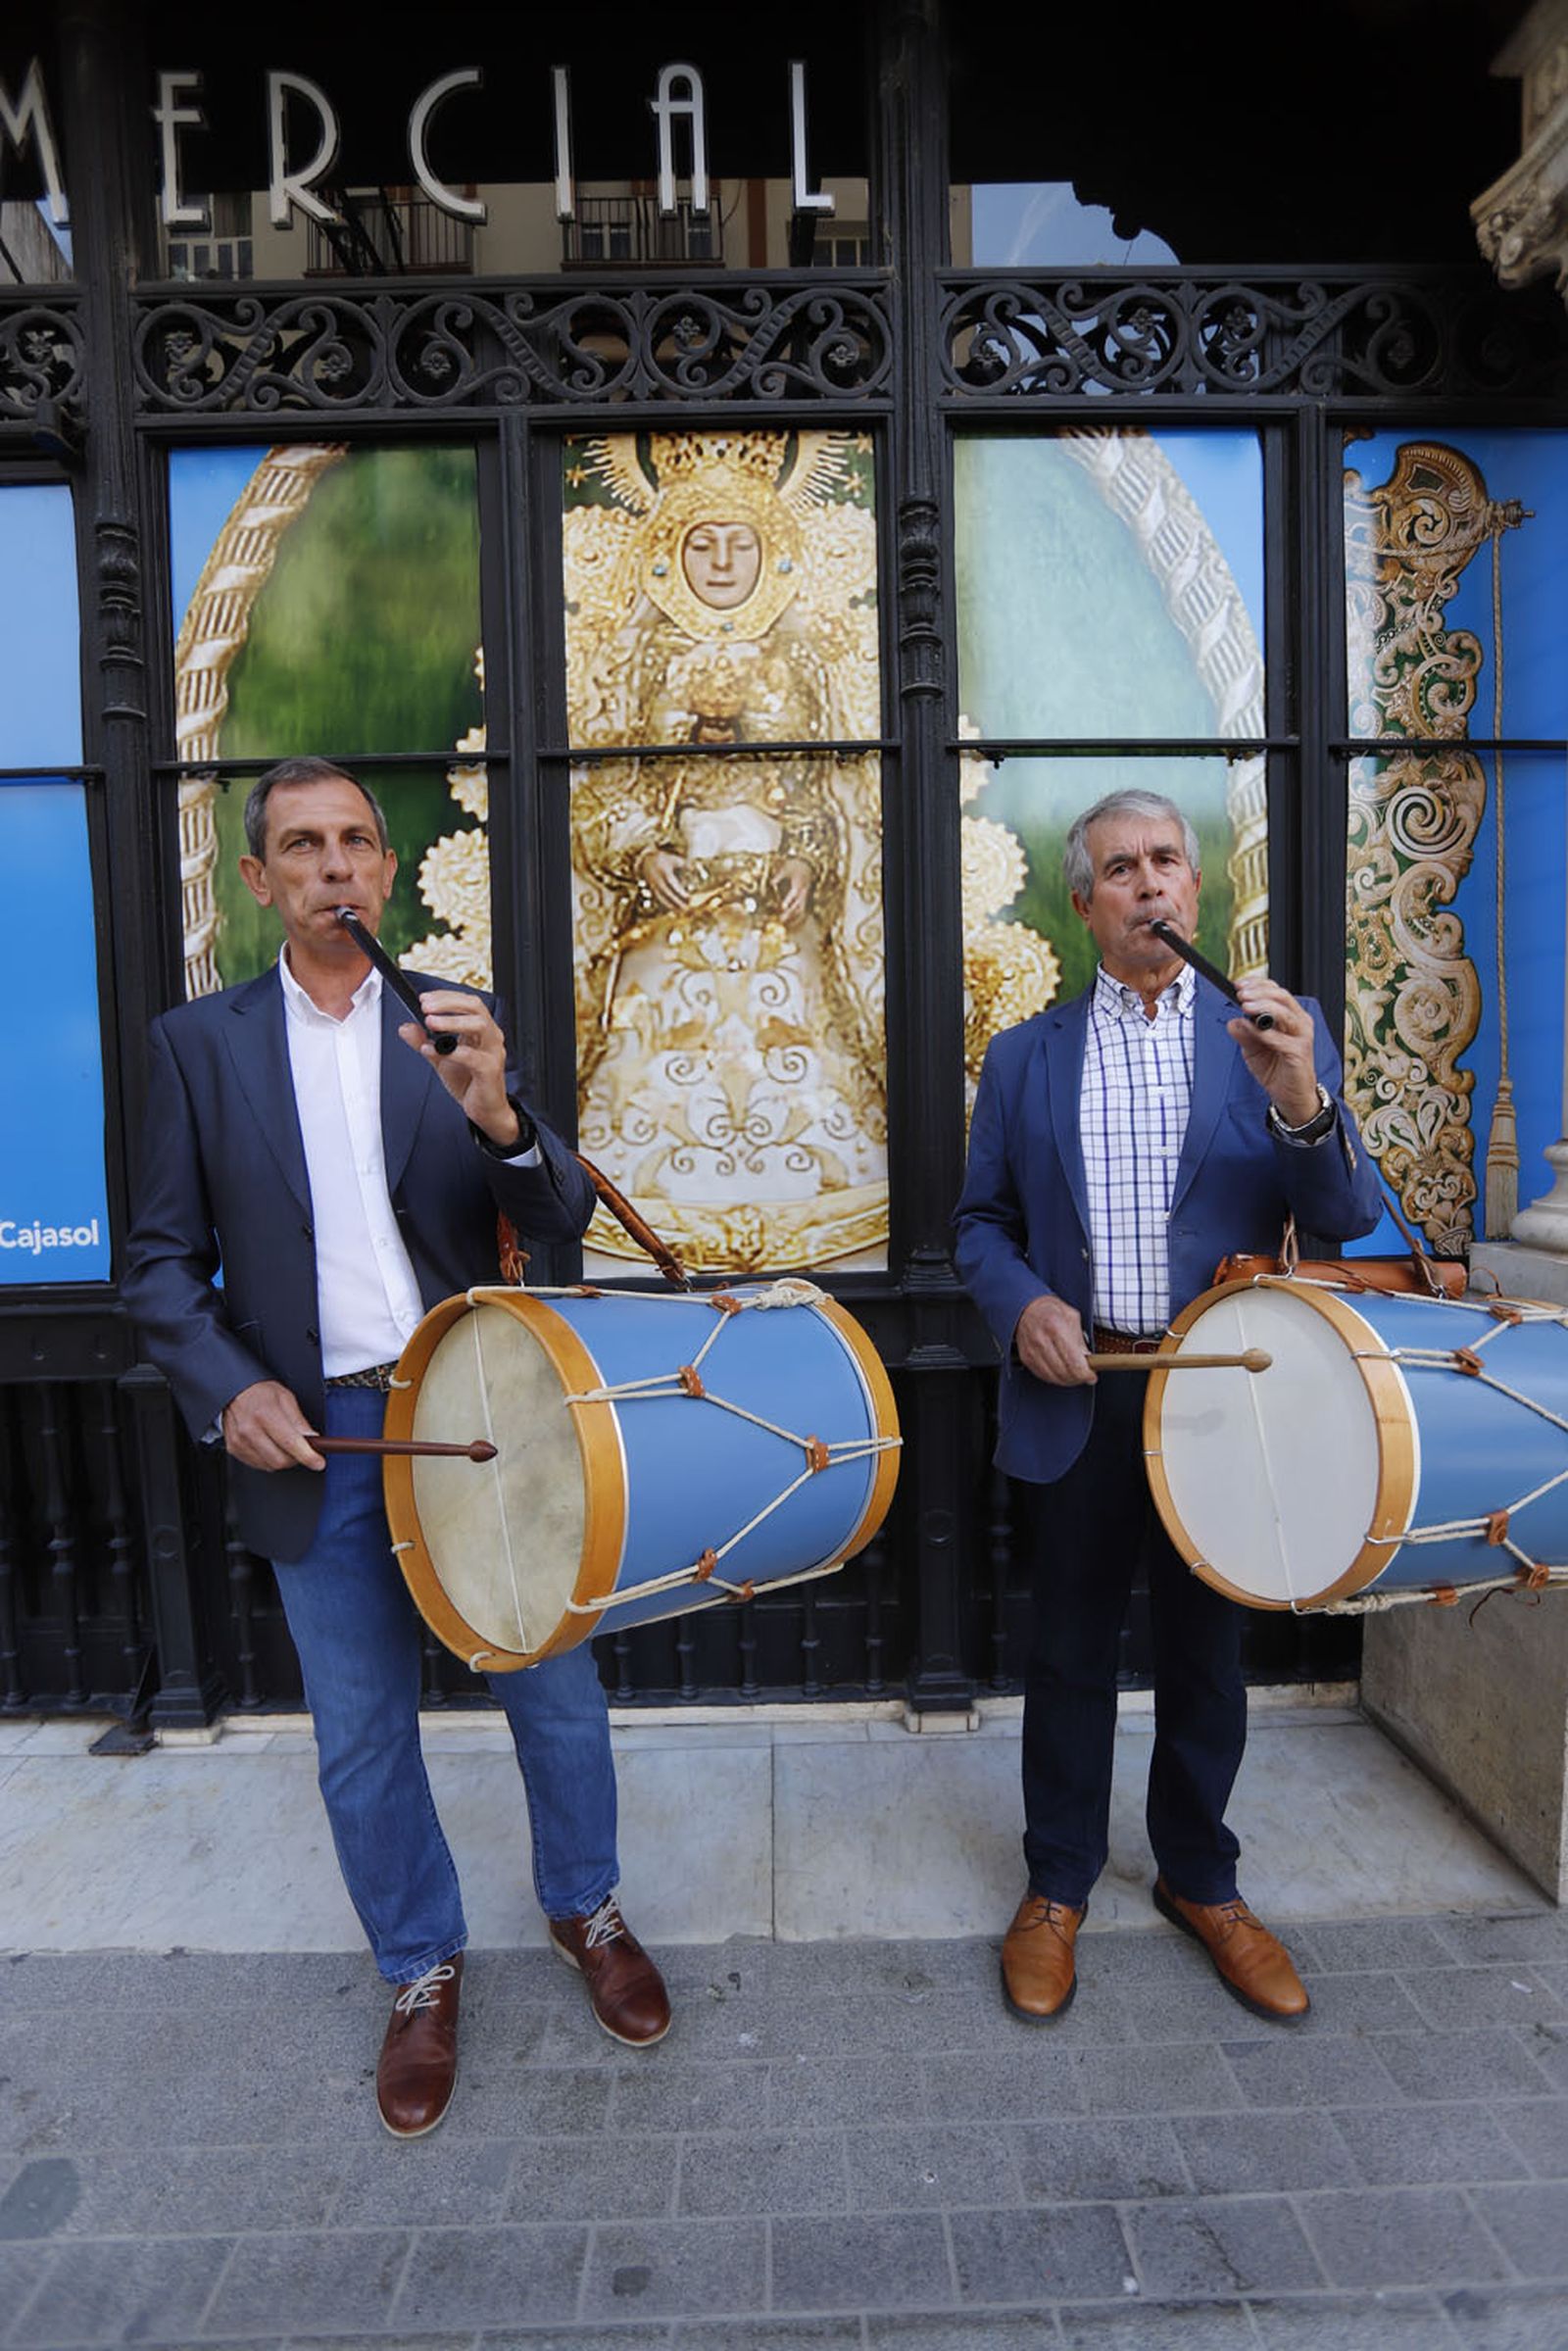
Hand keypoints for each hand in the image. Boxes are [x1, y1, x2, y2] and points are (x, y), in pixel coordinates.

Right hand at [222, 1380, 323, 1471]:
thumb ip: (299, 1421)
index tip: (318, 1463)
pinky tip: (270, 1446)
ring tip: (284, 1444)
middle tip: (302, 1450)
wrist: (236, 1391)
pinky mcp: (234, 1449)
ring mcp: (239, 1441)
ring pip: (270, 1465)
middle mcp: (249, 1429)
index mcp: (264, 1414)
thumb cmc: (261, 1392)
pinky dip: (269, 1459)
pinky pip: (258, 1465)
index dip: (307, 1456)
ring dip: (282, 1460)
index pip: (289, 1442)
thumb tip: (313, 1439)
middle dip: (296, 1459)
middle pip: (280, 1460)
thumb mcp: (286, 1398)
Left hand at [397, 990, 514, 1139]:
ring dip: (453, 1021)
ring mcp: (493, 1052)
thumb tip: (406, 1028)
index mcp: (481, 1029)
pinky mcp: (490, 1070)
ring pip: (479, 1025)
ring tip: (431, 1023)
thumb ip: (424, 1042)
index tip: (424, 999)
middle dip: (448, 1003)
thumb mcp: (440, 1058)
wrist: (484, 1109)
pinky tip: (433, 1051)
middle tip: (426, 1007)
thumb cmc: (469, 1081)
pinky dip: (452, 1052)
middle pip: (475, 1007)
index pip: (467, 1002)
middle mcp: (490, 1036)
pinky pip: (474, 1057)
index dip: (445, 997)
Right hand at [639, 848, 690, 913]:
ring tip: (681, 911)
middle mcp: (658, 880)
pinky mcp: (652, 890)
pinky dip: (666, 905)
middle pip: (667, 893)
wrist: (647, 860)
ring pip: (661, 898)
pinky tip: (674, 910)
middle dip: (677, 901)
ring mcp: (654, 885)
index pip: (672, 884)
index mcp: (664, 872)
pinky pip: (658, 899)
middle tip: (687, 907)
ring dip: (671, 906)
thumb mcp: (675, 859)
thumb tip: (693, 868)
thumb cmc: (665, 860)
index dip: (680, 892)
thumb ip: (685, 864)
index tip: (689, 897)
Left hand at [772, 857, 812, 928]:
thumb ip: (779, 876)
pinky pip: (803, 910)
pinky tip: (790, 922)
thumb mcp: (786, 868)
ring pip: (801, 909)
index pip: (795, 893)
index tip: (783, 906)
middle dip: (791, 912)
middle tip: (781, 919)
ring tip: (783, 921)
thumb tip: (772, 882)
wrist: (808, 865)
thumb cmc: (795, 866)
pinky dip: (797, 917)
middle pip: (799, 904)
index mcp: (799, 883)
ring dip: (793, 916)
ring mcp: (806, 896)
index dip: (789, 900)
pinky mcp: (806, 899)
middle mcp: (804, 891)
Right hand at [1015, 1294, 1095, 1386]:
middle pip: (1064, 1372)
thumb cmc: (1050, 1310)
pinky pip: (1044, 1376)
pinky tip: (1062, 1372)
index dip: (1085, 1373)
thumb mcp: (1071, 1317)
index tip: (1091, 1375)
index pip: (1073, 1361)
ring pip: (1054, 1377)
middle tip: (1085, 1375)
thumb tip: (1088, 1359)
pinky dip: (1055, 1377)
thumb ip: (1081, 1339)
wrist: (1026, 1309)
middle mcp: (1041, 1340)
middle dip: (1078, 1378)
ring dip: (1067, 1380)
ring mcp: (1032, 1351)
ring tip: (1074, 1374)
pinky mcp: (1026, 1358)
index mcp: (1056, 1327)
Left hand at [1226, 980, 1324, 1127]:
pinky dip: (1266, 1033)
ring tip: (1246, 1007)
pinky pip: (1282, 1039)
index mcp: (1289, 1016)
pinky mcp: (1300, 1052)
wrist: (1290, 1095)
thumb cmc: (1276, 1069)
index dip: (1257, 985)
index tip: (1238, 986)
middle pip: (1281, 996)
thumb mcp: (1252, 1050)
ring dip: (1263, 1007)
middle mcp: (1298, 1022)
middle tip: (1241, 994)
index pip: (1275, 991)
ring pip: (1284, 1012)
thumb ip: (1244, 1034)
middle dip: (1259, 992)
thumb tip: (1233, 1021)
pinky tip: (1254, 1030)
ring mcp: (1301, 1036)